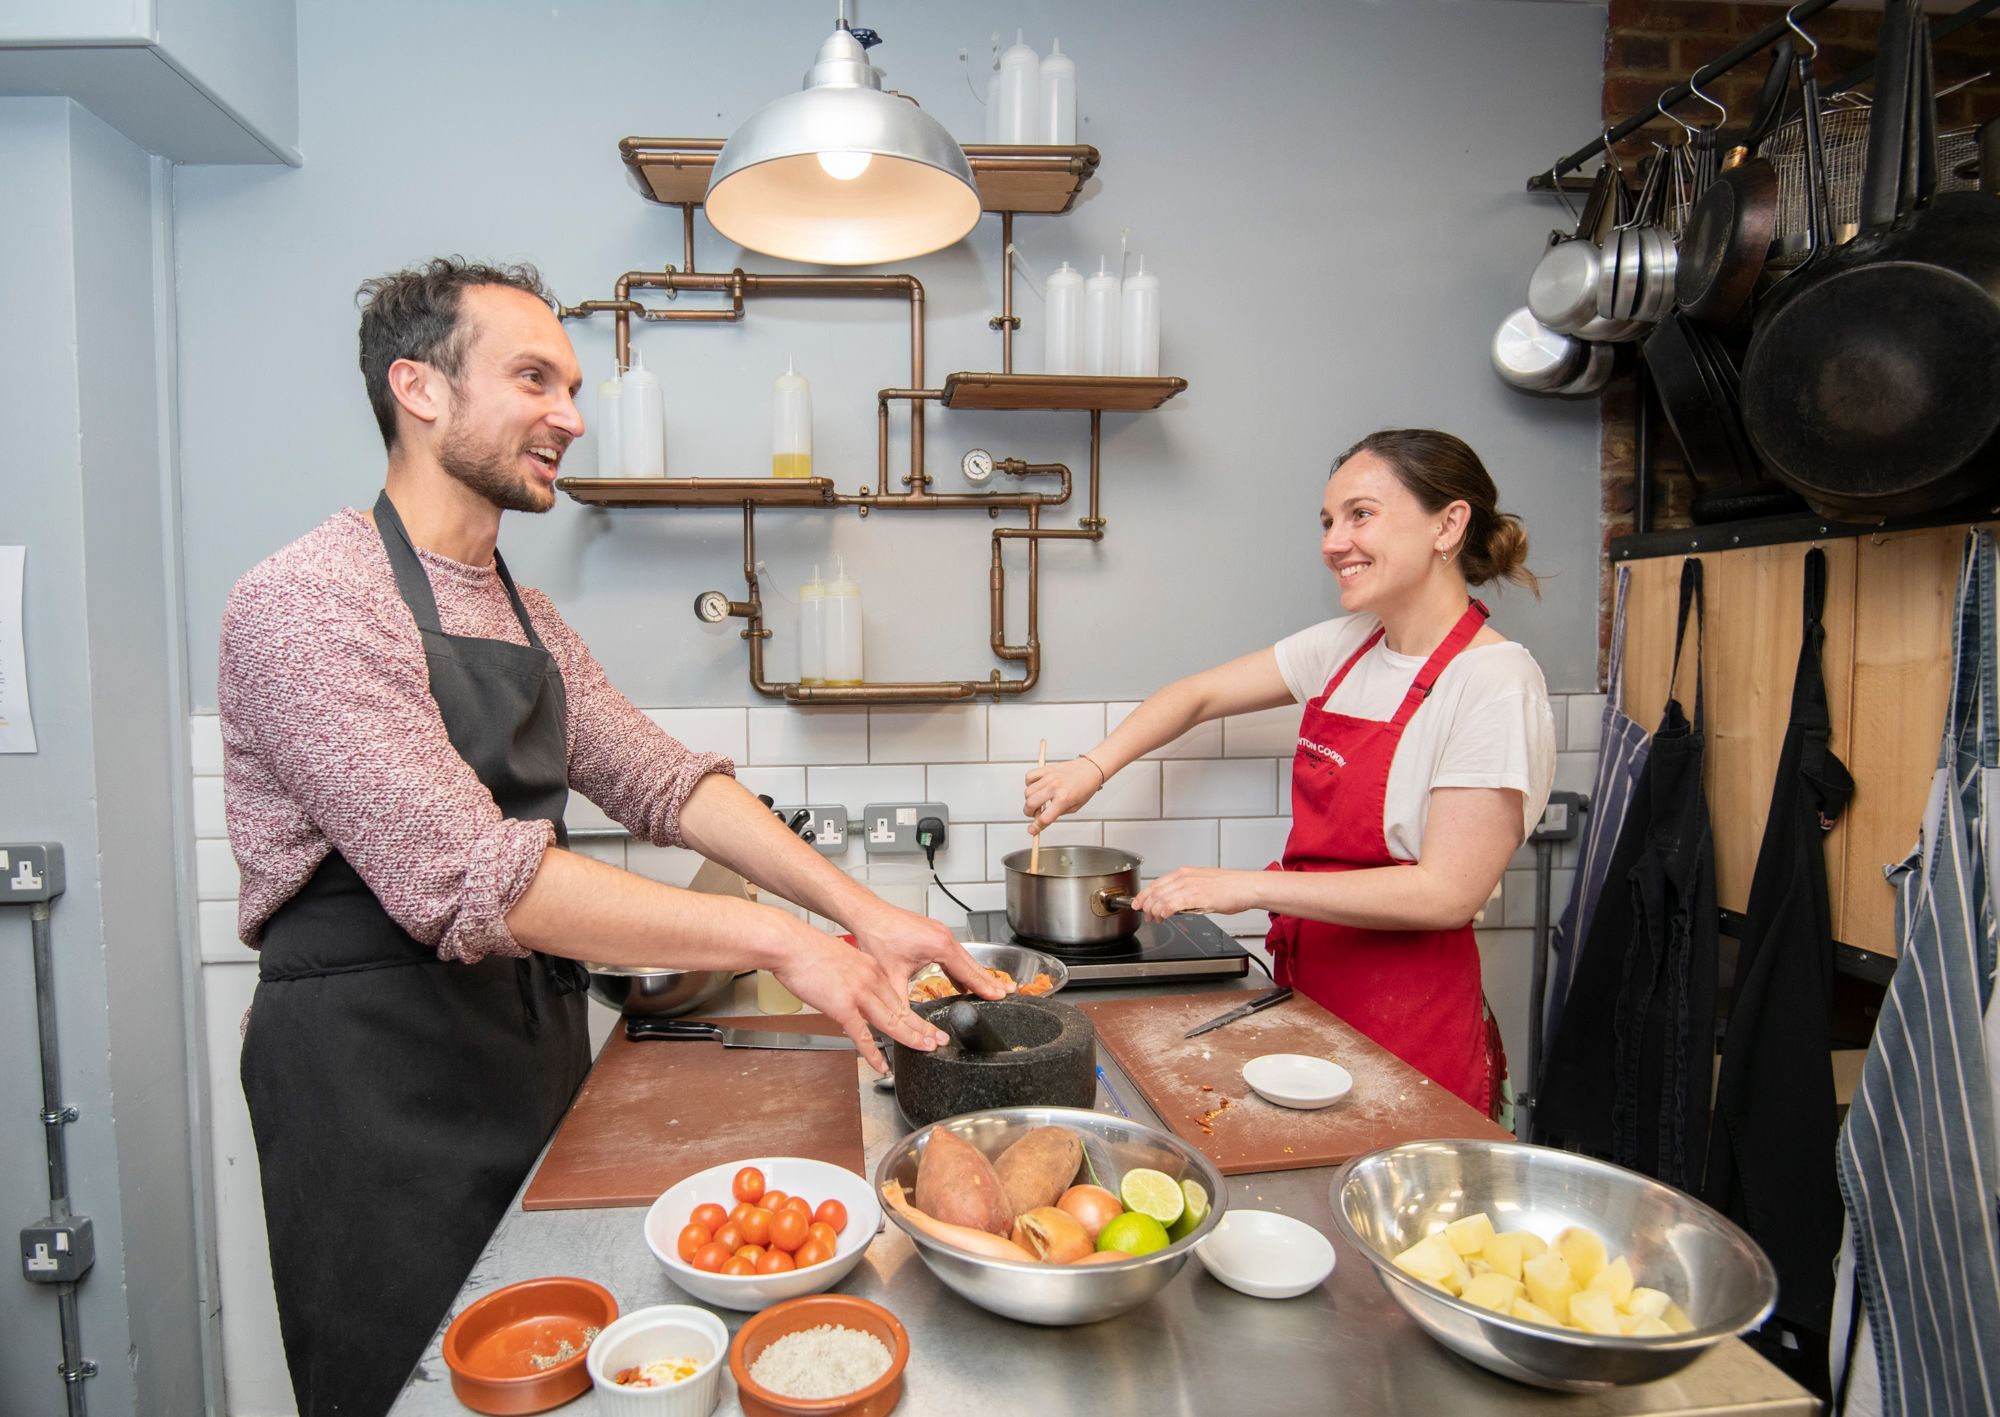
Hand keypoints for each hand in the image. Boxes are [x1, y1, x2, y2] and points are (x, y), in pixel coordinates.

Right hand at [769, 920, 950, 1073]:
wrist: (790, 944)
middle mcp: (871, 980)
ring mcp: (859, 994)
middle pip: (902, 1009)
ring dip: (912, 1038)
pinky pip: (862, 1036)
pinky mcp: (843, 1007)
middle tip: (939, 1040)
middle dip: (923, 1028)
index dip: (913, 1013)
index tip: (925, 1023)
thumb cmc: (807, 952)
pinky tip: (881, 1064)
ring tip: (926, 1050)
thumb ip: (852, 978)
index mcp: (871, 968)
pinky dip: (874, 1053)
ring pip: (892, 1022)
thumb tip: (852, 994)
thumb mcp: (841, 960)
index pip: (897, 996)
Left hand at [849, 902, 1007, 1001]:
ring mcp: (940, 933)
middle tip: (1008, 992)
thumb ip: (902, 1005)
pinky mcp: (933, 934)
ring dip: (976, 974)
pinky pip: (954, 954)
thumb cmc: (877, 937)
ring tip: (990, 989)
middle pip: (973, 963)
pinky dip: (961, 969)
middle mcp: (944, 937)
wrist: (867, 915)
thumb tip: (906, 1027)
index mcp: (940, 946)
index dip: (985, 987)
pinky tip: (962, 982)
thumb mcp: (891, 978)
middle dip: (989, 980)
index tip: (1000, 996)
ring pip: (964, 958)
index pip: (969, 971)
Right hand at [1024, 758, 1103, 834]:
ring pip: (1027, 792)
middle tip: (1034, 813)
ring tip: (1038, 800)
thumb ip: (1057, 814)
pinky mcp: (1046, 769)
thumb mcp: (1075, 807)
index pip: (1044, 818)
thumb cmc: (1085, 788)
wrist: (1090, 769)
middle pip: (1030, 804)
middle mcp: (1054, 787)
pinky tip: (1037, 787)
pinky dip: (1029, 784)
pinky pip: (1029, 777)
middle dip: (1029, 813)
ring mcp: (1049, 777)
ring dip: (1029, 800)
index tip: (1031, 830)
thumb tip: (1041, 821)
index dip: (1036, 827)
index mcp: (1064, 799)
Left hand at [1131, 867, 1264, 921]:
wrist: (1247, 887)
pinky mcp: (1197, 897)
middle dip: (1145, 905)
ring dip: (1154, 911)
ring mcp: (1190, 886)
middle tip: (1145, 915)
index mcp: (1185, 872)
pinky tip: (1163, 917)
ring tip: (1155, 919)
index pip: (1156, 883)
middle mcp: (1184, 877)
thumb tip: (1176, 904)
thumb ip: (1187, 892)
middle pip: (1155, 891)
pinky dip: (1163, 912)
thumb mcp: (1203, 884)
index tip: (1137, 903)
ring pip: (1161, 899)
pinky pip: (1172, 904)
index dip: (1143, 895)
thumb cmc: (1230, 887)